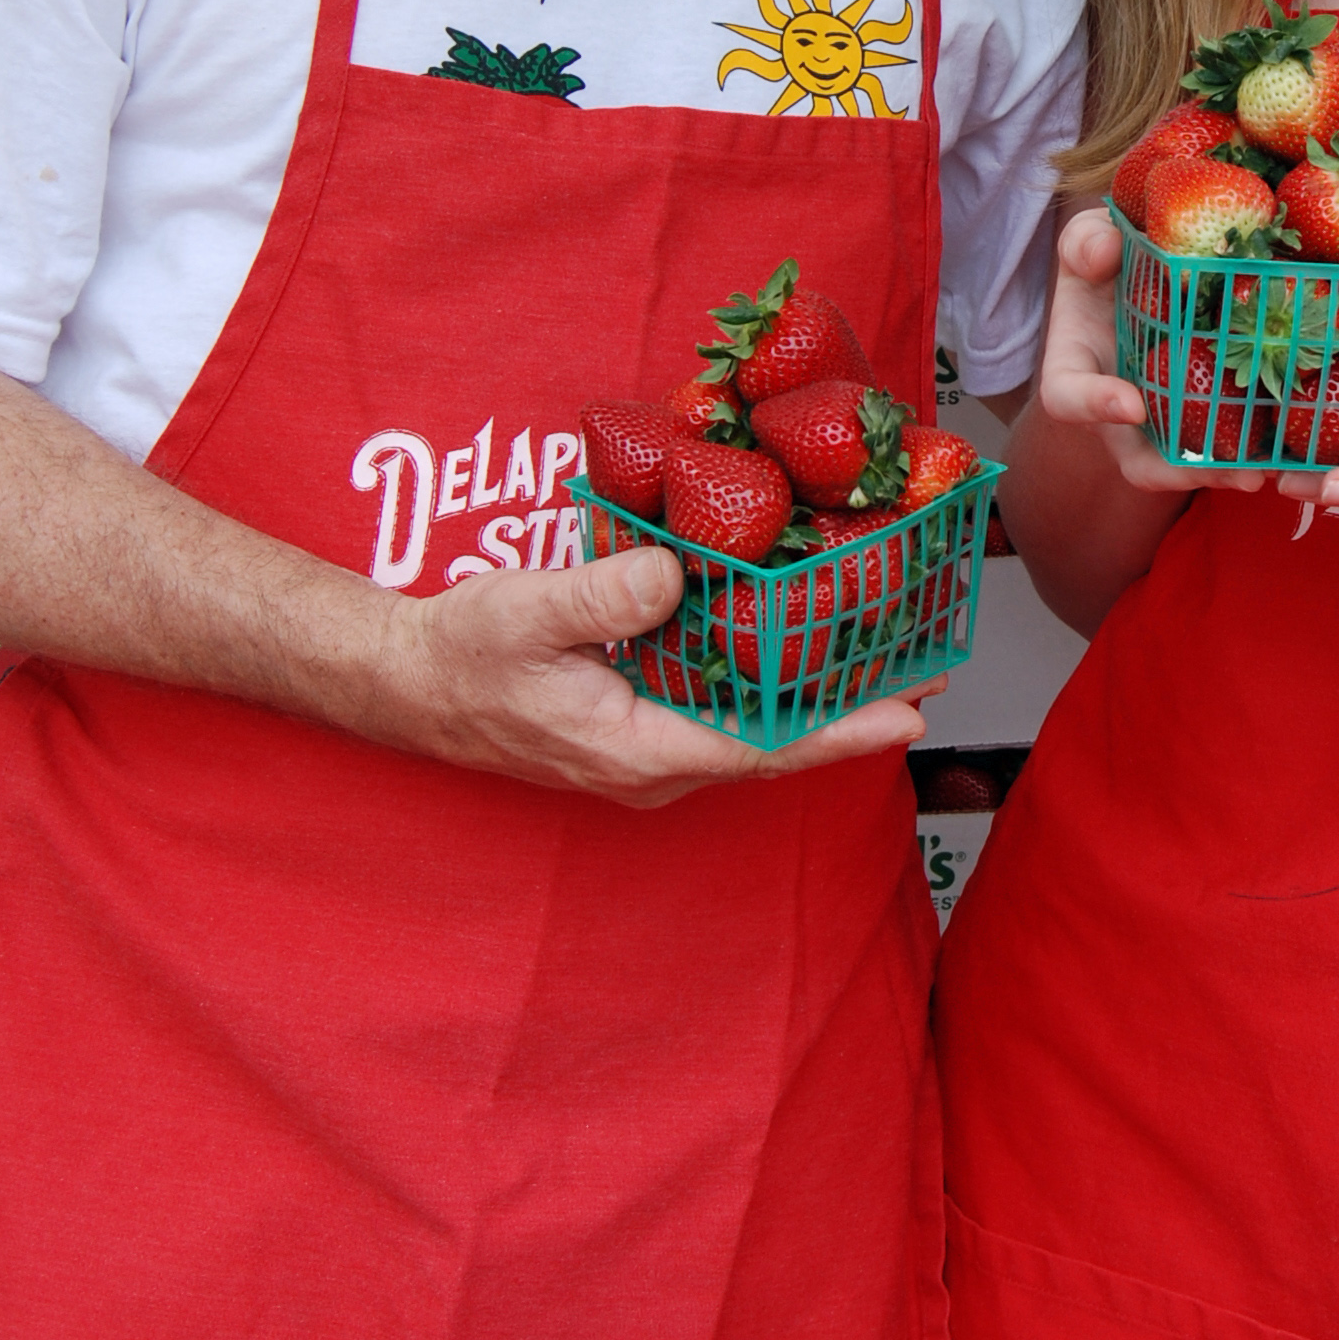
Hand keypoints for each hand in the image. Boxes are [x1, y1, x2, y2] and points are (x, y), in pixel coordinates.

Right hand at [363, 543, 930, 807]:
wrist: (408, 684)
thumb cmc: (460, 655)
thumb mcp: (524, 613)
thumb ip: (601, 597)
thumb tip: (673, 575)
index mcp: (636, 748)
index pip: (761, 746)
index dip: (840, 730)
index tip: (908, 715)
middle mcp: (655, 764)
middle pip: (775, 744)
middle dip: (852, 711)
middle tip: (930, 675)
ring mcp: (649, 751)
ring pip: (753, 730)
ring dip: (818, 697)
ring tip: (888, 660)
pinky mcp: (641, 726)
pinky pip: (724, 713)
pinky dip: (771, 684)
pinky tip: (801, 648)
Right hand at [1034, 208, 1266, 497]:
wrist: (1145, 267)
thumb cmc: (1107, 256)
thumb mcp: (1088, 239)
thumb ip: (1086, 243)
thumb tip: (1106, 250)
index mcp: (1077, 363)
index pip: (1067, 396)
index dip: (1094, 406)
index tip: (1131, 406)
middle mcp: (1118, 404)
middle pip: (1136, 459)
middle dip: (1176, 472)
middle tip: (1219, 472)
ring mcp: (1161, 415)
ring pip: (1184, 463)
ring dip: (1223, 471)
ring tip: (1263, 472)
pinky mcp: (1203, 409)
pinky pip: (1226, 438)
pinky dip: (1255, 443)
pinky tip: (1289, 442)